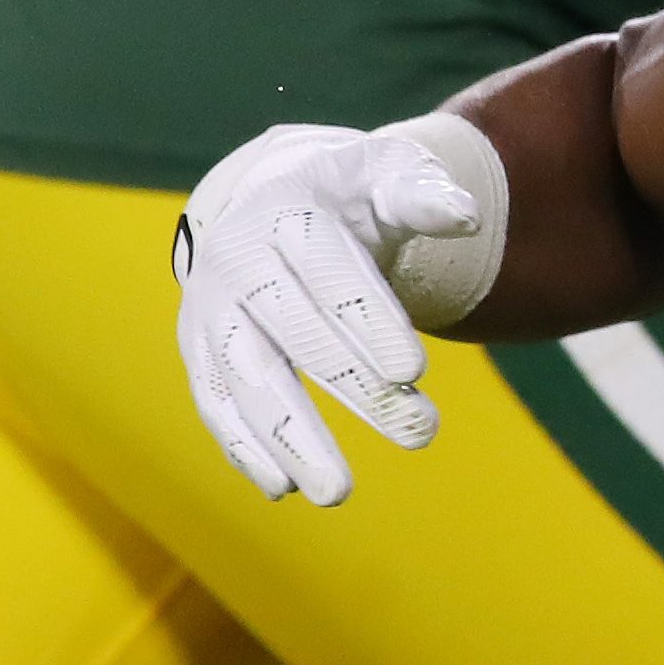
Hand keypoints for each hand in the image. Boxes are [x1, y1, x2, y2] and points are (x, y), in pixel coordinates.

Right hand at [173, 122, 490, 504]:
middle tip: (420, 432)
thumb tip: (465, 216)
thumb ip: (423, 193)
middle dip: (354, 385)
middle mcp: (236, 260)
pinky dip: (242, 445)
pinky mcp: (199, 349)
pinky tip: (280, 486)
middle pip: (290, 330)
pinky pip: (215, 401)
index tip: (416, 369)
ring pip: (243, 378)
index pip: (327, 267)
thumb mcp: (387, 173)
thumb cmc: (349, 194)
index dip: (368, 318)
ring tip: (335, 491)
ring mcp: (209, 308)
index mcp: (286, 212)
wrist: (272, 198)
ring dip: (286, 437)